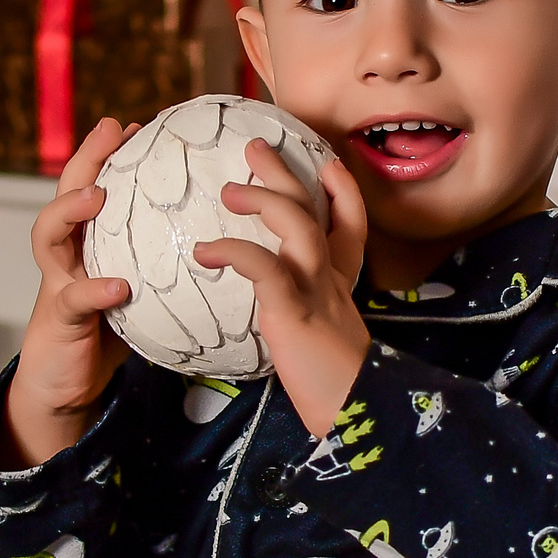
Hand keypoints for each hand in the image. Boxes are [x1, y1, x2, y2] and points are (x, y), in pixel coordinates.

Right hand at [0, 116, 138, 467]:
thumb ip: (160, 260)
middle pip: (66, 194)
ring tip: (96, 196)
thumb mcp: (138, 287)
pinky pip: (73, 299)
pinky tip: (116, 286)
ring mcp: (56, 283)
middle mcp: (67, 254)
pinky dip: (93, 289)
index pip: (94, 185)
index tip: (133, 124)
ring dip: (71, 210)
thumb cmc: (107, 332)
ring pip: (49, 236)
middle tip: (110, 131)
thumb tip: (220, 233)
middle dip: (85, 159)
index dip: (108, 153)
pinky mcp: (59, 320)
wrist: (66, 385)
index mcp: (88, 242)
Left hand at [196, 141, 372, 437]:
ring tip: (228, 190)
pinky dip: (234, 250)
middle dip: (286, 173)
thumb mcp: (321, 336)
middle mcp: (331, 277)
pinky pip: (264, 266)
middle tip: (255, 146)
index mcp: (339, 283)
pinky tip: (205, 251)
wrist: (352, 411)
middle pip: (314, 209)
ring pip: (296, 224)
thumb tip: (275, 306)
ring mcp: (315, 288)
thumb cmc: (332, 384)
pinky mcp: (293, 308)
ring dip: (262, 199)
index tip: (326, 162)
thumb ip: (304, 312)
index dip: (341, 189)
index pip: (350, 223)